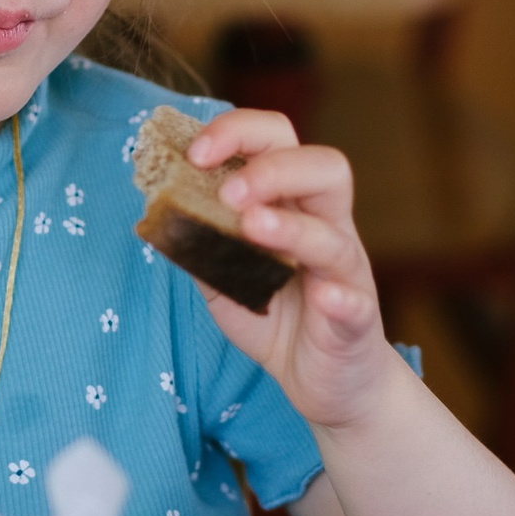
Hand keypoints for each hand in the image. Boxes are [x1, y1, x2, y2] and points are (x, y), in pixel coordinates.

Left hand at [191, 108, 406, 431]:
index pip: (279, 144)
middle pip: (325, 168)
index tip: (194, 153)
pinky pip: (355, 303)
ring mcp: (345, 273)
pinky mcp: (355, 322)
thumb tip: (159, 211)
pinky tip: (322, 296)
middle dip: (271, 168)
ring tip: (251, 226)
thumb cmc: (277, 315)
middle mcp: (328, 228)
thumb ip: (201, 242)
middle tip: (227, 192)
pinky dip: (340, 297)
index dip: (239, 134)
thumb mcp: (226, 276)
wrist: (325, 381)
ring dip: (292, 226)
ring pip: (333, 236)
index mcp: (295, 205)